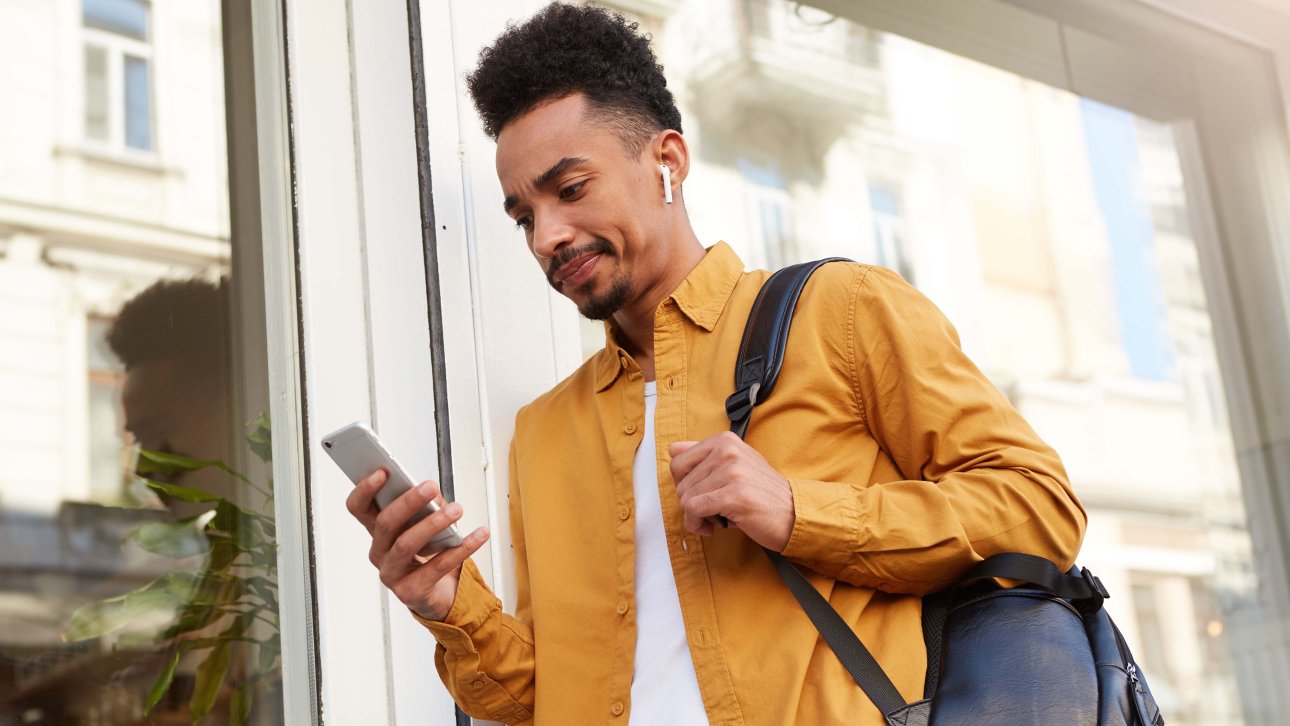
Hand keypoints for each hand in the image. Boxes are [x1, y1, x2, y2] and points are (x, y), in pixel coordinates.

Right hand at [345, 469, 489, 620]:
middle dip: (408, 502)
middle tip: (430, 487)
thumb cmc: (428, 556)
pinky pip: (437, 567)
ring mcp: (392, 573)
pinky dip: (461, 548)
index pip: (359, 508)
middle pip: (385, 523)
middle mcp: (379, 552)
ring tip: (457, 509)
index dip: (365, 489)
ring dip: (433, 523)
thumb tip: (434, 494)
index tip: (383, 472)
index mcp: (378, 532)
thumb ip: (427, 506)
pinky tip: (477, 535)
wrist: (439, 595)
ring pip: (406, 544)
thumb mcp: (425, 526)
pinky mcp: (410, 591)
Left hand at [668, 432, 794, 551]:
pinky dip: (697, 524)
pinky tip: (712, 528)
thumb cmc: (762, 493)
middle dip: (690, 502)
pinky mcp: (733, 495)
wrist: (793, 514)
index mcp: (725, 441)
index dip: (684, 483)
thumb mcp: (735, 465)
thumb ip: (704, 455)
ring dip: (695, 516)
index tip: (700, 493)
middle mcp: (727, 451)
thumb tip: (671, 448)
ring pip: (685, 498)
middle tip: (711, 510)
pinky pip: (693, 510)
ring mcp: (731, 472)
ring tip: (715, 518)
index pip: (677, 460)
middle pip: (680, 482)